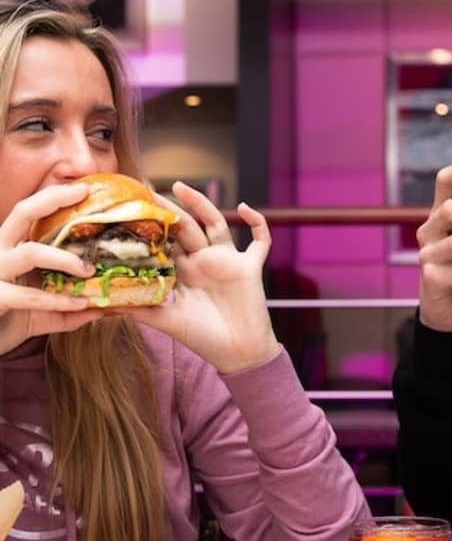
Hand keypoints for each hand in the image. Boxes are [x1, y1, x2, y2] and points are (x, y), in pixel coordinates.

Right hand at [0, 184, 101, 355]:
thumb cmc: (13, 321)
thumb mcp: (47, 312)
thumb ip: (75, 305)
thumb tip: (112, 303)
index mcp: (11, 248)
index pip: (29, 213)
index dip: (52, 197)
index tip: (83, 188)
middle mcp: (0, 252)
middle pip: (22, 213)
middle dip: (52, 200)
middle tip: (82, 195)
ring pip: (29, 252)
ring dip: (64, 259)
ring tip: (88, 270)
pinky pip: (28, 296)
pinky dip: (57, 300)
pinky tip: (81, 304)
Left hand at [117, 182, 280, 373]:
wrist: (238, 354)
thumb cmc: (204, 339)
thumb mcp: (166, 322)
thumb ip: (139, 309)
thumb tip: (103, 303)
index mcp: (184, 272)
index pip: (166, 242)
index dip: (151, 226)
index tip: (130, 208)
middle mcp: (204, 261)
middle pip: (185, 226)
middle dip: (168, 208)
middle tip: (145, 188)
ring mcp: (227, 261)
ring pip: (215, 223)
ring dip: (200, 203)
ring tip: (179, 186)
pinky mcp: (250, 266)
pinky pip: (260, 239)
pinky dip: (257, 222)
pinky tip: (244, 207)